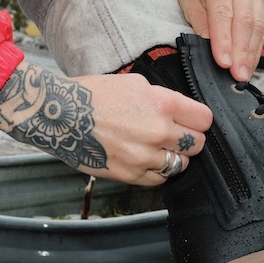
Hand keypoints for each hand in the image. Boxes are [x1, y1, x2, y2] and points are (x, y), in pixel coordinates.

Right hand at [0, 62, 212, 185]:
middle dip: (190, 139)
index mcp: (163, 104)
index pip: (204, 119)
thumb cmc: (94, 95)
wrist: (59, 115)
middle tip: (178, 135)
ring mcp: (145, 156)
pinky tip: (148, 159)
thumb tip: (182, 111)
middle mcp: (158, 131)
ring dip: (175, 156)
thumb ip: (164, 99)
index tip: (194, 121)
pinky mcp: (131, 174)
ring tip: (160, 148)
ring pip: (181, 164)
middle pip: (197, 144)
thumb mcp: (136, 83)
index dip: (200, 120)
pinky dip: (159, 171)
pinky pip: (160, 179)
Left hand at [167, 0, 263, 80]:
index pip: (223, 13)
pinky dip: (255, 47)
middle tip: (237, 75)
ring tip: (244, 73)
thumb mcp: (189, 5)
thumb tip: (214, 54)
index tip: (224, 64)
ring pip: (257, 25)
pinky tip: (250, 62)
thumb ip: (201, 27)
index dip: (224, 41)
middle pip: (245, 20)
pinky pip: (263, 27)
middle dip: (241, 52)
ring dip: (251, 53)